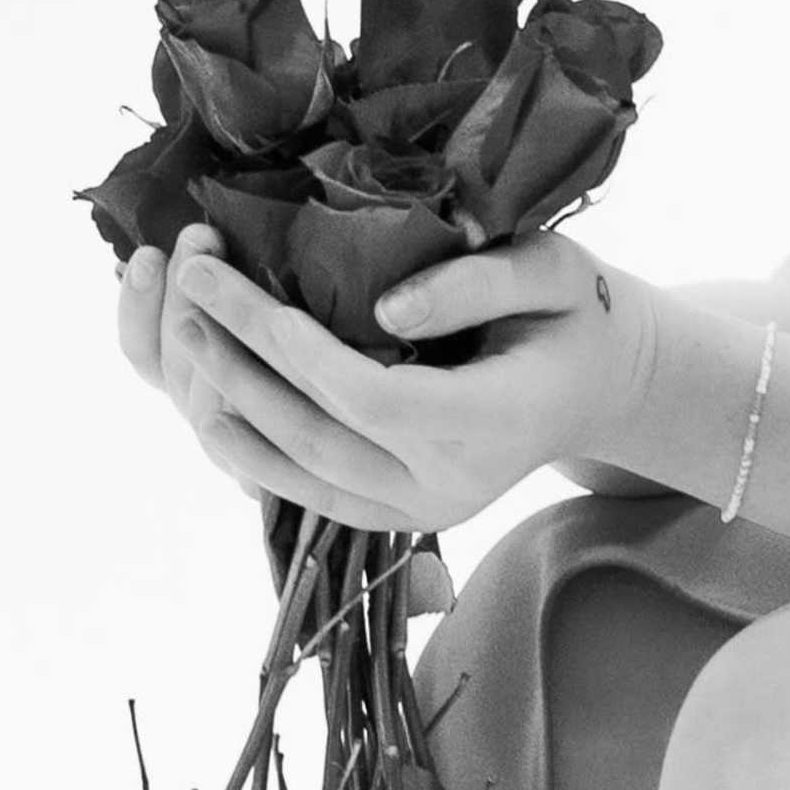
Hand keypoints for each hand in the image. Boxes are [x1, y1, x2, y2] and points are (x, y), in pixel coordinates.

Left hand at [144, 223, 657, 534]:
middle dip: (236, 363)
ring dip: (231, 412)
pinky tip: (215, 409)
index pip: (364, 391)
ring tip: (184, 340)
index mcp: (492, 422)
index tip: (226, 280)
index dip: (284, 343)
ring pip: (301, 476)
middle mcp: (452, 484)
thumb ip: (477, 283)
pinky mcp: (404, 519)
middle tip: (186, 291)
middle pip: (315, 433)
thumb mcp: (552, 270)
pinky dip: (255, 457)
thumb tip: (385, 311)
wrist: (605, 387)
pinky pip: (312, 496)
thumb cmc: (580, 314)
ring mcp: (426, 512)